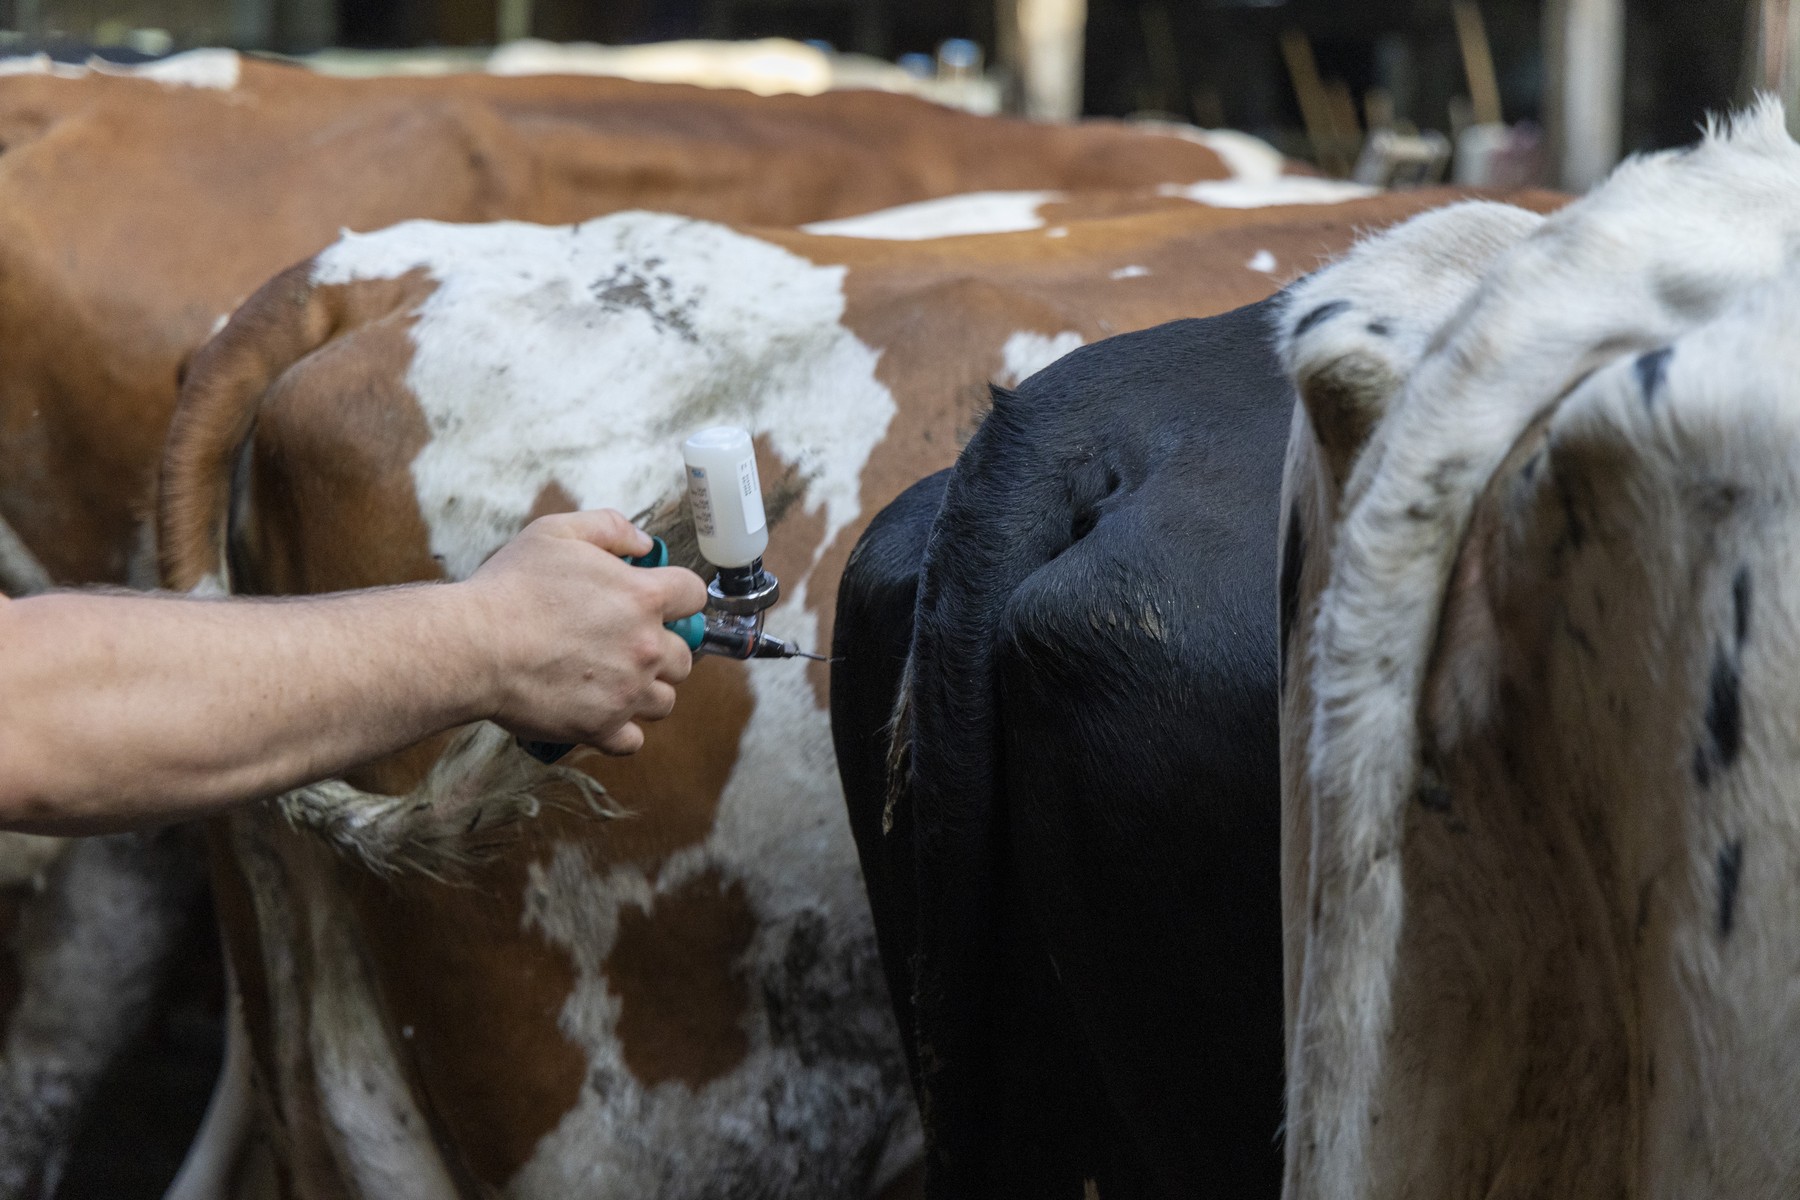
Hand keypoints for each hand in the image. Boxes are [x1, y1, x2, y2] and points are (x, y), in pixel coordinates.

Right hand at [462, 510, 707, 754]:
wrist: (472, 645)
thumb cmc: (510, 588)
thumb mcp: (557, 533)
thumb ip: (610, 528)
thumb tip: (643, 543)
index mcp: (643, 598)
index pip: (694, 596)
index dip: (678, 596)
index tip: (661, 601)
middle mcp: (645, 647)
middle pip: (684, 656)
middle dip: (661, 648)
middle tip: (626, 643)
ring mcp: (626, 692)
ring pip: (664, 701)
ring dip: (645, 691)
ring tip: (612, 680)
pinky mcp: (601, 727)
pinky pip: (633, 740)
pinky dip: (621, 731)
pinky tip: (600, 712)